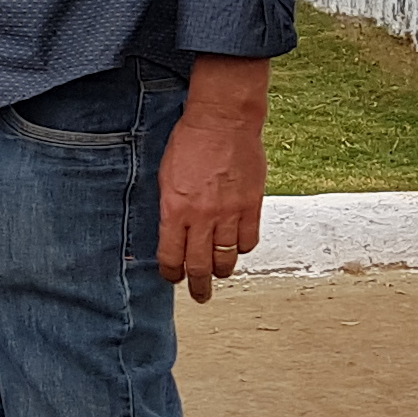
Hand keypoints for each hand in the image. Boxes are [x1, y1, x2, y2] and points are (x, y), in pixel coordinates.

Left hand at [158, 59, 271, 303]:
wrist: (223, 121)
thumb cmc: (189, 143)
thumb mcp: (166, 176)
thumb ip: (170, 207)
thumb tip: (172, 233)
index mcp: (174, 209)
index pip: (170, 256)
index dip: (171, 273)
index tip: (173, 278)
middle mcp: (201, 217)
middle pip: (199, 266)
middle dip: (198, 286)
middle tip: (200, 295)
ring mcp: (229, 213)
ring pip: (226, 259)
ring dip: (221, 270)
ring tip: (219, 274)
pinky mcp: (252, 206)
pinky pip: (248, 241)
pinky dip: (242, 249)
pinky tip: (237, 247)